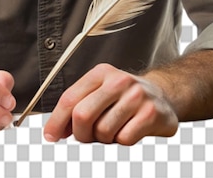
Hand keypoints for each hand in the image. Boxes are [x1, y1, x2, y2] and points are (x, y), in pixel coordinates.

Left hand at [43, 63, 177, 144]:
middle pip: (83, 115)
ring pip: (103, 131)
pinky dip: (123, 141)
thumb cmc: (123, 98)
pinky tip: (129, 129)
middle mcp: (118, 80)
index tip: (50, 136)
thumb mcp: (100, 92)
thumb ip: (77, 106)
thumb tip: (55, 130)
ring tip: (114, 128)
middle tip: (89, 136)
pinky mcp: (152, 113)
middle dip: (81, 133)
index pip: (70, 98)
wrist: (162, 96)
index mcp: (100, 73)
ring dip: (105, 138)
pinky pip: (124, 139)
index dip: (56, 120)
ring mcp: (136, 96)